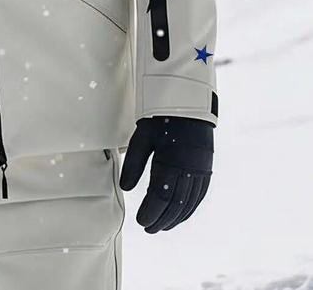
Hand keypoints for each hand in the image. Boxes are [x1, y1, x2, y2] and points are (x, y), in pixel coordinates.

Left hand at [119, 115, 213, 232]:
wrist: (188, 104)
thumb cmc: (162, 118)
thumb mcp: (143, 136)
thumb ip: (134, 163)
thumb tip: (125, 188)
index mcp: (171, 160)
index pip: (160, 195)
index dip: (151, 211)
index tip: (140, 221)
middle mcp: (189, 169)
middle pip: (175, 203)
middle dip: (161, 219)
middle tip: (148, 228)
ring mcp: (200, 170)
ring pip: (189, 202)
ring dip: (175, 217)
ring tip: (162, 227)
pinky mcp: (206, 168)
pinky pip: (199, 195)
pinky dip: (189, 208)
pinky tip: (181, 215)